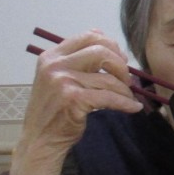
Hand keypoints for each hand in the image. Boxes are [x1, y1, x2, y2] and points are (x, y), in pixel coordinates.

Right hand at [11, 29, 141, 174]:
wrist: (40, 139)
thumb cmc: (54, 109)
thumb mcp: (58, 77)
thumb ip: (76, 59)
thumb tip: (105, 39)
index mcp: (52, 56)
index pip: (88, 36)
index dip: (111, 45)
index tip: (120, 58)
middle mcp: (55, 65)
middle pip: (101, 51)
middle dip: (120, 65)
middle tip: (126, 79)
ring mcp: (63, 81)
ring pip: (109, 79)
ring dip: (124, 90)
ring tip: (127, 97)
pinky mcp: (73, 99)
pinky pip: (110, 98)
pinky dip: (126, 103)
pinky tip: (132, 107)